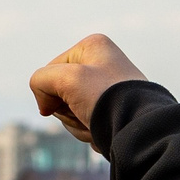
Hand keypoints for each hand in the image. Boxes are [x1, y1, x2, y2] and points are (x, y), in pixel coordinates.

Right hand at [29, 34, 146, 147]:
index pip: (50, 72)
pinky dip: (91, 133)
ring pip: (70, 112)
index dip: (51, 90)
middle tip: (86, 112)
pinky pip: (86, 124)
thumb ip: (40, 80)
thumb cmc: (107, 98)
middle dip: (67, 111)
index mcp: (93, 47)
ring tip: (99, 124)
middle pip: (60, 93)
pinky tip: (107, 133)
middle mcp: (102, 64)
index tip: (71, 96)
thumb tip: (46, 108)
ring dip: (78, 125)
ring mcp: (107, 90)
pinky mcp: (113, 112)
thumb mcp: (66, 78)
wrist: (139, 130)